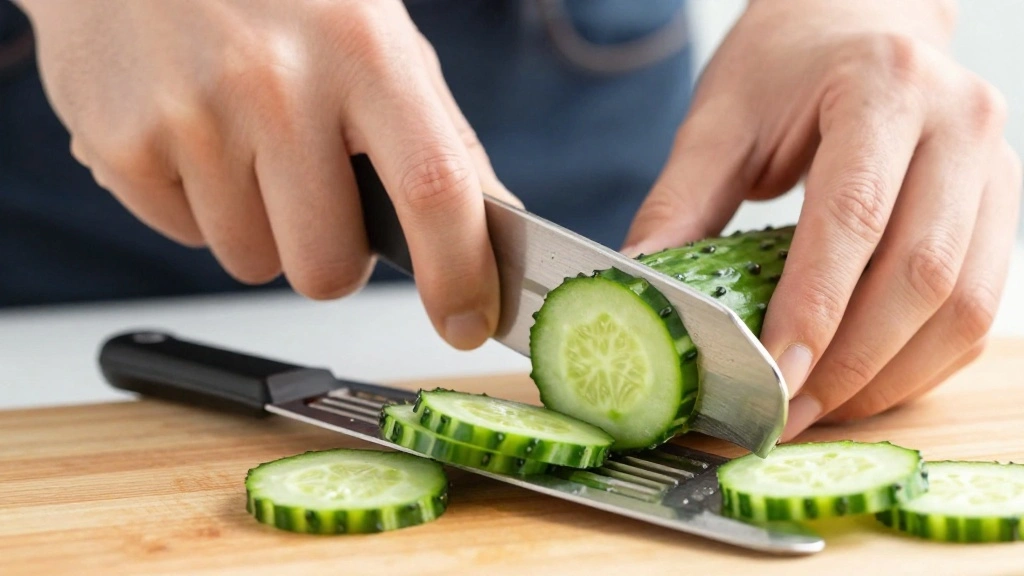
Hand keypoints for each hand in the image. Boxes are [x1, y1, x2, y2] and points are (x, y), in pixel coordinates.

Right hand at [16, 0, 516, 349]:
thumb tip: (491, 230)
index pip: (433, 191)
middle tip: (320, 197)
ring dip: (263, 228)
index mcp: (363, 51)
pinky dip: (202, 207)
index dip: (459, 275)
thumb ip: (437, 134)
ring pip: (255, 263)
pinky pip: (189, 238)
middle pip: (329, 269)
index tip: (468, 323)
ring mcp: (192, 117)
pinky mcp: (122, 145)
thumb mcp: (374, 36)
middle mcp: (277, 86)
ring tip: (247, 144)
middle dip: (334, 258)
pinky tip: (197, 136)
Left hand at [623, 0, 1021, 439]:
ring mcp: (996, 165)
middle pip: (922, 272)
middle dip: (853, 362)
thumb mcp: (719, 119)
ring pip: (965, 302)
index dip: (815, 310)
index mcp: (881, 87)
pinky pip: (980, 305)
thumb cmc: (783, 65)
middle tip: (790, 410)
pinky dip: (925, 358)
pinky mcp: (1002, 204)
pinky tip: (868, 381)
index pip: (853, 218)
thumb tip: (641, 284)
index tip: (775, 377)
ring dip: (893, 373)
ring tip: (823, 406)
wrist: (853, 17)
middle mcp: (958, 122)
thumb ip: (680, 201)